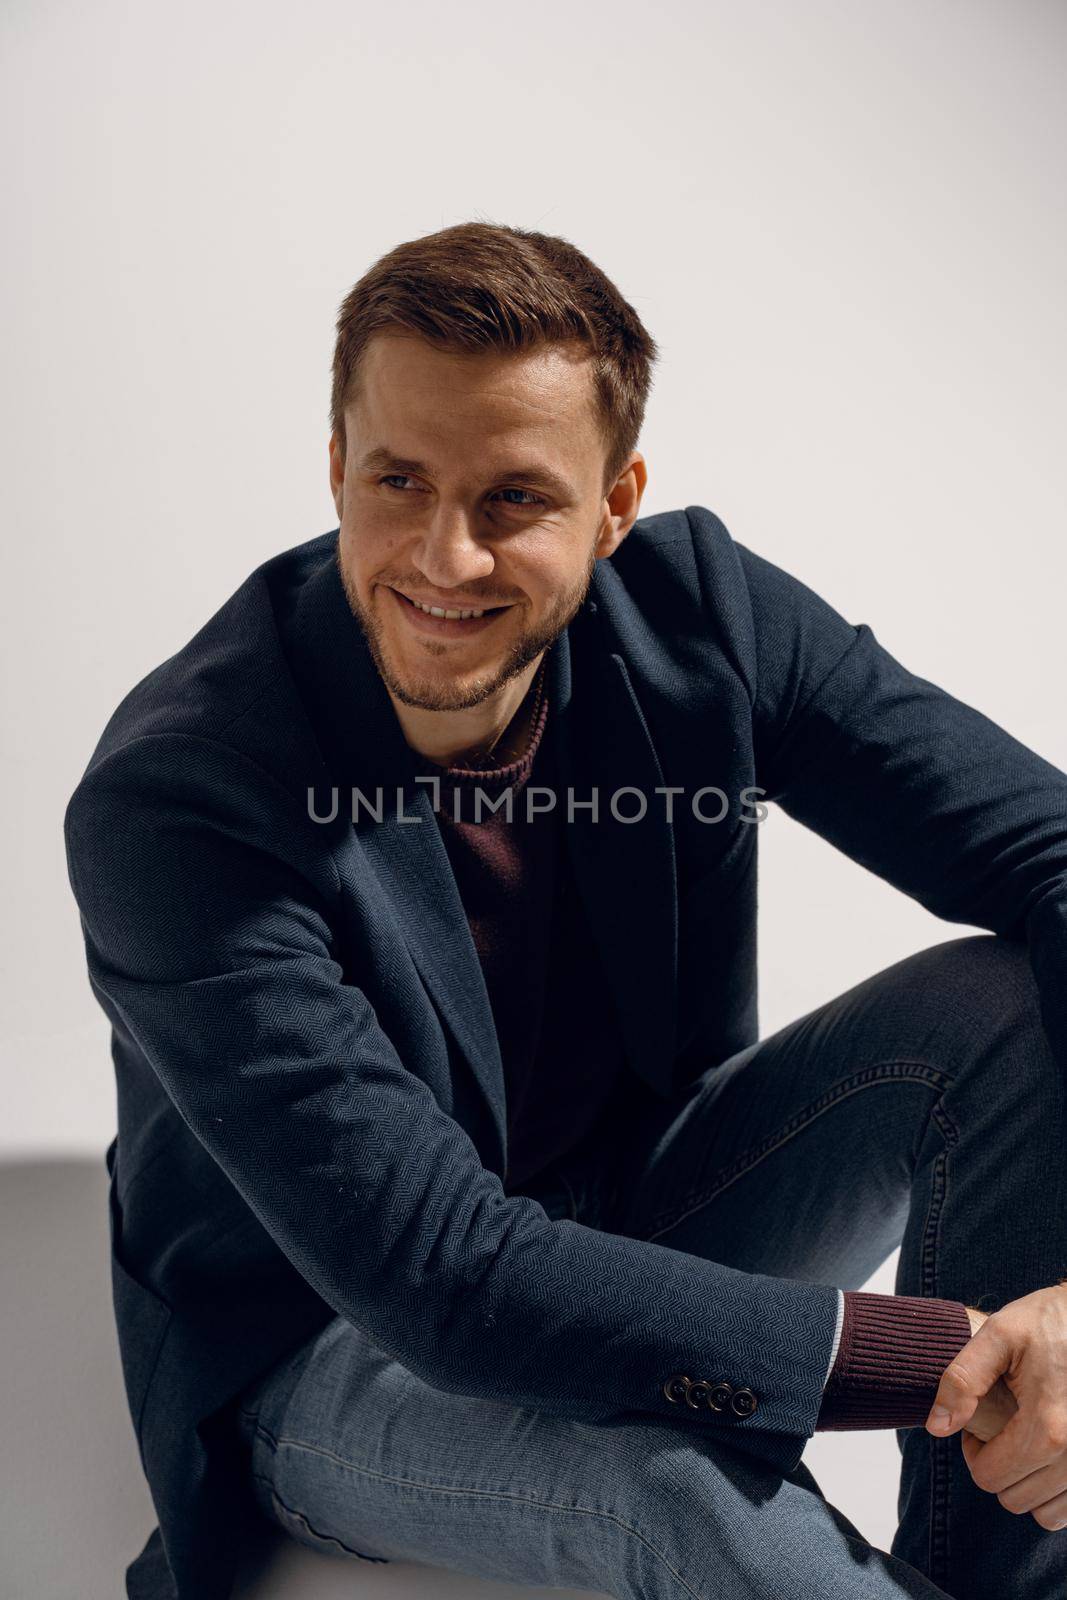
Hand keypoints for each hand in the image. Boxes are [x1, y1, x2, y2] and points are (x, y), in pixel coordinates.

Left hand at [926, 1285, 1066, 1530]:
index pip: (990, 1477)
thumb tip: (936, 1427)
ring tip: (1027, 1437)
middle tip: (1003, 1426)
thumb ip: (962, 1380)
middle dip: (999, 1467)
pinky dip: (1055, 1490)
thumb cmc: (1050, 1321)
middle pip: (1015, 1499)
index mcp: (1046, 1426)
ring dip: (1029, 1484)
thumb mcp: (999, 1334)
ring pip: (1046, 1513)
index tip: (980, 1421)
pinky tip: (1048, 1451)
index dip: (974, 1451)